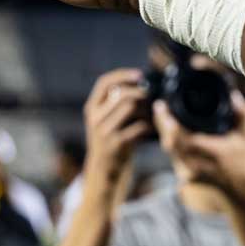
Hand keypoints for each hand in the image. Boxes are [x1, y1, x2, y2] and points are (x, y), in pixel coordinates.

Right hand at [82, 69, 151, 200]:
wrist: (102, 171)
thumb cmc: (109, 140)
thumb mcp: (104, 120)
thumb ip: (113, 103)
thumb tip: (139, 83)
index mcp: (91, 108)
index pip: (104, 83)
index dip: (122, 75)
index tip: (139, 74)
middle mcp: (95, 118)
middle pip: (121, 93)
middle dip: (140, 92)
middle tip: (151, 96)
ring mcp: (104, 131)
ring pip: (130, 107)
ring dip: (146, 108)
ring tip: (152, 113)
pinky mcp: (117, 144)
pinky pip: (138, 127)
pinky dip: (149, 126)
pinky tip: (152, 128)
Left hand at [154, 91, 244, 201]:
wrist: (243, 191)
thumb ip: (243, 114)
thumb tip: (235, 95)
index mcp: (213, 154)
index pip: (182, 138)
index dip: (167, 122)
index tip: (162, 105)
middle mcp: (198, 166)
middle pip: (170, 143)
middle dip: (162, 123)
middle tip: (160, 106)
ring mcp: (190, 173)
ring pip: (169, 149)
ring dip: (164, 131)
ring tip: (163, 114)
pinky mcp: (185, 176)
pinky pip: (172, 155)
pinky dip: (170, 140)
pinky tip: (170, 129)